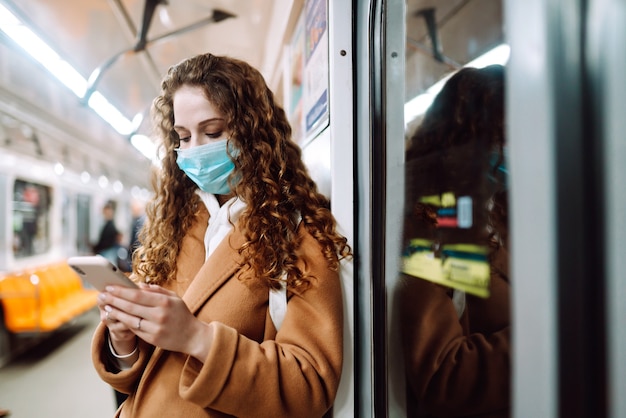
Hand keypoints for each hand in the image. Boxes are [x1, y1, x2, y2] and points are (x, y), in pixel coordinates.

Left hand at [98, 284, 212, 359]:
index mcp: (164, 302)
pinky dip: (123, 322)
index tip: (110, 286)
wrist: (192, 336)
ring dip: (115, 312)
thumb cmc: (182, 314)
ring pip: (129, 319)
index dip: (121, 291)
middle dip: (113, 300)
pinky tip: (116, 316)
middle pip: (130, 306)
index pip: (137, 295)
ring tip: (105, 306)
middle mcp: (159, 315)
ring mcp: (155, 328)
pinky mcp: (152, 339)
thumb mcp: (174, 298)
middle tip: (101, 295)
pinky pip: (134, 329)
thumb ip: (156, 290)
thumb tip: (138, 286)